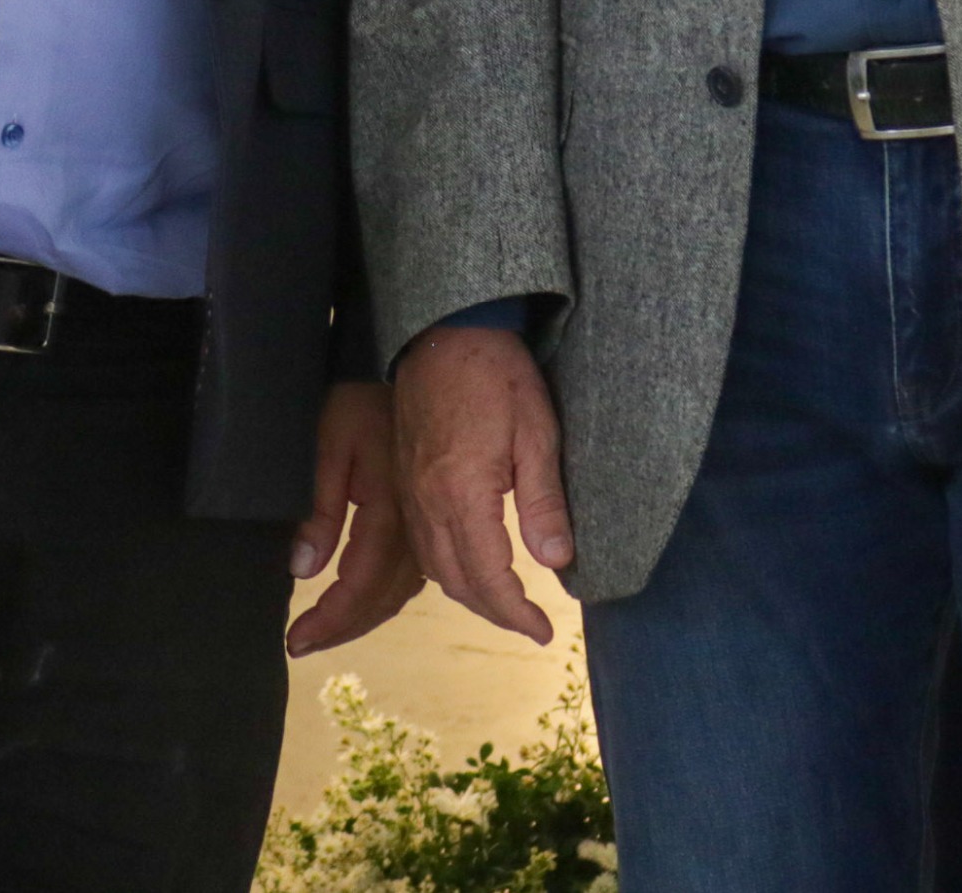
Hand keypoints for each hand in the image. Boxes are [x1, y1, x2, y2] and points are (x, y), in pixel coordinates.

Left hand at [285, 381, 424, 656]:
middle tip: (300, 646)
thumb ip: (320, 509)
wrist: (426, 369)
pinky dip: (383, 598)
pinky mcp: (429, 519)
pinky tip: (364, 604)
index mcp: (389, 513)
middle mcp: (415, 530)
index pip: (359, 585)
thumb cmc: (364, 399)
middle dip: (340, 628)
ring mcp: (427, 526)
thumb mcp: (330, 444)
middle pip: (380, 599)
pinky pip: (410, 576)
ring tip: (324, 632)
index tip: (294, 642)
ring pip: (399, 593)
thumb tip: (303, 570)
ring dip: (362, 617)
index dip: (328, 619)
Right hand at [393, 324, 574, 643]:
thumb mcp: (537, 432)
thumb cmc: (497, 373)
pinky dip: (447, 568)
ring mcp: (410, 491)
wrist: (444, 330)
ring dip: (469, 593)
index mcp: (462, 493)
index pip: (488, 577)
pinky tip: (470, 565)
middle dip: (494, 611)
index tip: (543, 631)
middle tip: (530, 623)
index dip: (516, 613)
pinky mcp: (404, 479)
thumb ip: (544, 501)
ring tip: (505, 602)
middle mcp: (427, 502)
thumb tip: (558, 562)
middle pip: (457, 582)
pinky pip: (420, 543)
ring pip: (433, 567)